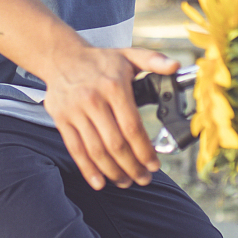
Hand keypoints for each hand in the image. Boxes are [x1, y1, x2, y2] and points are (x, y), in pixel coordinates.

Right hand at [43, 43, 178, 190]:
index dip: (145, 151)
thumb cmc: (100, 60)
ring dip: (113, 172)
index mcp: (114, 87)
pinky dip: (87, 170)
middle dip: (132, 167)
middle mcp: (94, 100)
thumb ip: (154, 61)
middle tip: (143, 178)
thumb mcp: (128, 55)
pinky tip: (100, 182)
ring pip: (96, 150)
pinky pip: (75, 149)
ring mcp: (75, 111)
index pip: (132, 127)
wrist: (61, 57)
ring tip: (126, 182)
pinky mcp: (62, 120)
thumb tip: (175, 67)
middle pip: (116, 144)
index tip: (154, 165)